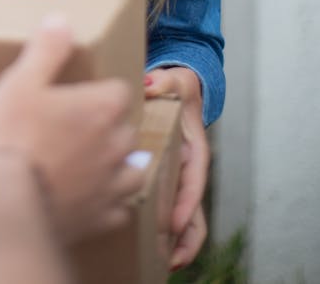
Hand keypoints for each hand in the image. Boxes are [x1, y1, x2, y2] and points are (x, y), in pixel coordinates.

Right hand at [0, 17, 144, 244]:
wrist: (7, 201)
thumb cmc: (12, 136)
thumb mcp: (20, 81)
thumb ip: (45, 50)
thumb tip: (62, 21)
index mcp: (99, 108)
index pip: (120, 89)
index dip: (103, 89)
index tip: (85, 90)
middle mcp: (113, 145)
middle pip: (128, 128)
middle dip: (112, 125)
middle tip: (86, 123)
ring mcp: (109, 185)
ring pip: (135, 171)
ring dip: (123, 165)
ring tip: (105, 161)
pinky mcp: (98, 219)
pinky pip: (119, 211)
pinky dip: (112, 204)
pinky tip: (97, 199)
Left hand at [144, 66, 207, 268]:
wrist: (175, 90)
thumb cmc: (175, 88)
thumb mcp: (172, 81)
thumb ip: (164, 81)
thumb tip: (151, 84)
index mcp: (195, 152)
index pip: (194, 182)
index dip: (187, 204)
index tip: (176, 224)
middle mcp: (190, 171)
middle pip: (195, 212)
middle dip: (185, 238)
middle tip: (170, 259)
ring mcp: (179, 180)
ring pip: (186, 220)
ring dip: (177, 243)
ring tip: (162, 263)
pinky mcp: (167, 183)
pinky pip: (169, 213)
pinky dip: (164, 232)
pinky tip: (148, 245)